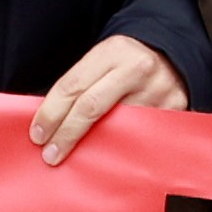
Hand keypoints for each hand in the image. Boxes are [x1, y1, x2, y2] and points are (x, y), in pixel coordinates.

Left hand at [26, 33, 186, 164]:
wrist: (174, 55)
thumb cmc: (128, 62)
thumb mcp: (104, 59)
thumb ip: (82, 84)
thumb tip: (50, 122)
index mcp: (112, 51)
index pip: (73, 85)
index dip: (51, 112)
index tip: (37, 135)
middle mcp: (136, 69)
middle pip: (91, 106)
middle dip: (66, 134)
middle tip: (50, 154)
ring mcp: (157, 90)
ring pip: (116, 127)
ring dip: (92, 147)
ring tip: (76, 160)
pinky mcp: (173, 109)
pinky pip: (140, 136)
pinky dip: (121, 149)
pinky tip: (108, 160)